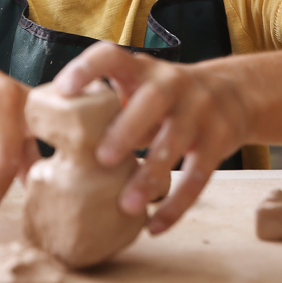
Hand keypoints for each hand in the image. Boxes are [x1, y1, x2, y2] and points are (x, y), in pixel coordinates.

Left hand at [53, 42, 248, 234]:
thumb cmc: (165, 98)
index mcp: (142, 69)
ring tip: (127, 206)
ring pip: (176, 144)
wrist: (234, 94)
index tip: (62, 90)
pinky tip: (155, 226)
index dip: (86, 70)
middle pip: (152, 101)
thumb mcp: (139, 87)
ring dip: (151, 176)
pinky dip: (176, 205)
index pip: (111, 56)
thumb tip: (47, 143)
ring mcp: (200, 112)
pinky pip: (199, 177)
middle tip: (102, 160)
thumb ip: (104, 106)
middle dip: (127, 130)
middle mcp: (173, 84)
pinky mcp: (218, 142)